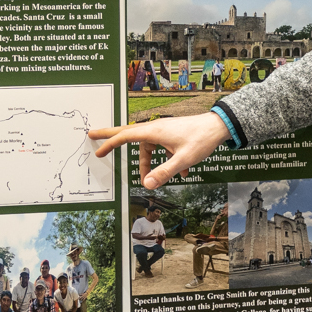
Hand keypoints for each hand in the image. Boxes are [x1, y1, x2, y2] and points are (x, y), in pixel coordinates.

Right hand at [89, 112, 231, 189]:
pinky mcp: (172, 135)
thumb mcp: (183, 159)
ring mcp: (164, 131)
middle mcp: (156, 128)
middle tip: (92, 136)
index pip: (125, 136)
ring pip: (148, 148)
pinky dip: (167, 162)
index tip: (98, 150)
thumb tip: (146, 184)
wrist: (219, 127)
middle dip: (111, 137)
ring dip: (149, 164)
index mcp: (154, 131)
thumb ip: (164, 172)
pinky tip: (182, 172)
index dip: (110, 143)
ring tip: (150, 178)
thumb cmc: (202, 139)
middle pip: (128, 133)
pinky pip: (162, 149)